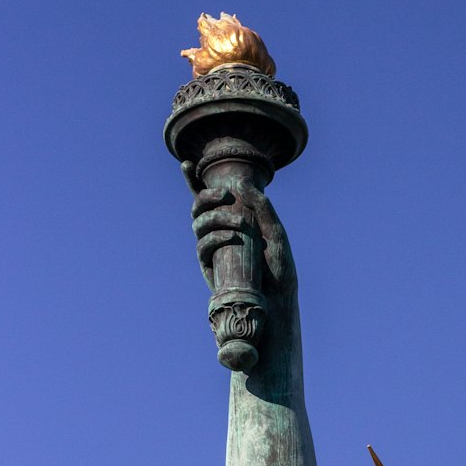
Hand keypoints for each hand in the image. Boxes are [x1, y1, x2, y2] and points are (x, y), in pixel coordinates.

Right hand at [181, 159, 296, 303]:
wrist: (277, 301)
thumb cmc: (278, 268)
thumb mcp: (275, 233)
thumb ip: (263, 207)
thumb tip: (241, 184)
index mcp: (232, 221)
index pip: (209, 199)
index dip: (193, 181)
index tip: (187, 164)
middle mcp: (217, 233)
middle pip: (198, 208)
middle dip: (206, 196)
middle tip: (226, 195)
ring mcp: (212, 250)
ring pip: (199, 224)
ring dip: (217, 217)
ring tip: (241, 223)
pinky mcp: (209, 267)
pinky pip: (203, 246)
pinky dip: (215, 237)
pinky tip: (232, 237)